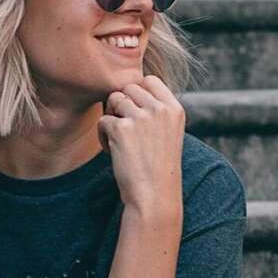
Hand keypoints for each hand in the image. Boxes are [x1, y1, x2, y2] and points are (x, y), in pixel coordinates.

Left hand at [97, 75, 184, 215]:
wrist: (154, 197)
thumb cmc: (157, 169)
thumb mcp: (168, 134)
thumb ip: (156, 111)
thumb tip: (128, 91)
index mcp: (174, 108)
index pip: (150, 80)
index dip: (137, 94)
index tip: (135, 114)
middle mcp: (160, 109)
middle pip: (128, 88)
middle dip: (121, 106)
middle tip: (124, 130)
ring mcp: (141, 117)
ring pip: (114, 100)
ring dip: (111, 118)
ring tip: (119, 141)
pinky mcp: (122, 128)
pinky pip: (102, 120)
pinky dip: (102, 136)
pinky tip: (112, 151)